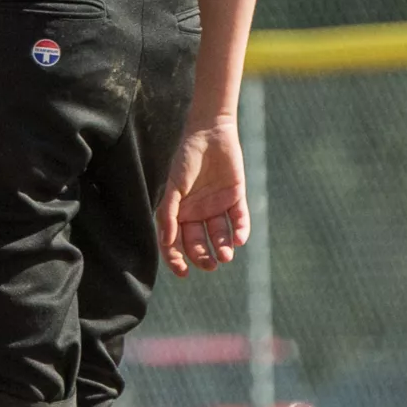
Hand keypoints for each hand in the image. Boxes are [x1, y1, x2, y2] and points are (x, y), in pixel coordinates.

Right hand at [158, 117, 249, 275]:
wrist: (210, 133)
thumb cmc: (185, 159)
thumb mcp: (174, 188)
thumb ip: (169, 214)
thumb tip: (166, 242)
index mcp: (178, 211)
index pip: (175, 242)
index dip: (177, 259)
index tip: (183, 273)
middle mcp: (197, 212)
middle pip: (199, 242)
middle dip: (203, 256)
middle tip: (210, 265)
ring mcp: (217, 206)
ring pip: (220, 234)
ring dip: (223, 246)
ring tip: (225, 255)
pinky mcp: (236, 198)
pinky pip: (239, 219)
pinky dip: (241, 231)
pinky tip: (240, 240)